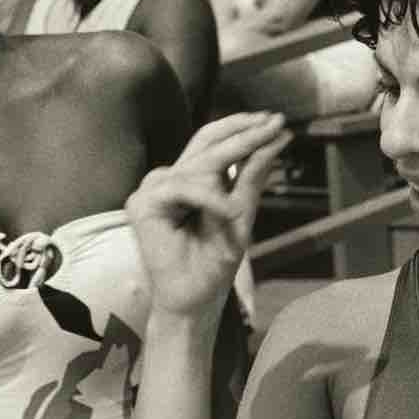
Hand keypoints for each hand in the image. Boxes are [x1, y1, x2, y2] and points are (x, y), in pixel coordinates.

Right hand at [127, 111, 290, 317]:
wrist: (194, 297)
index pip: (216, 142)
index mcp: (193, 178)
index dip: (244, 129)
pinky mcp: (142, 204)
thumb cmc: (214, 262)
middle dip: (243, 133)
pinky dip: (208, 199)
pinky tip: (226, 213)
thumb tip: (277, 136)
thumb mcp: (242, 213)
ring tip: (244, 202)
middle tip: (273, 123)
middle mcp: (172, 177)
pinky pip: (181, 187)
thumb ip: (252, 176)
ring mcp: (155, 188)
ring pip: (198, 164)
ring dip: (226, 176)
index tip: (277, 121)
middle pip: (206, 140)